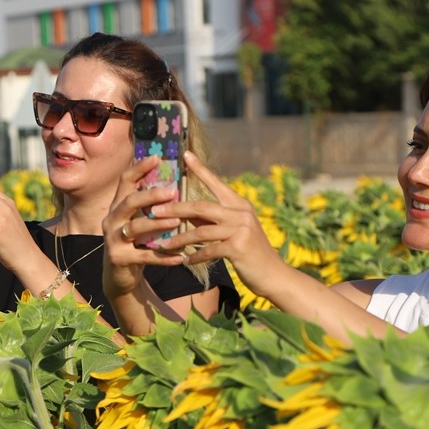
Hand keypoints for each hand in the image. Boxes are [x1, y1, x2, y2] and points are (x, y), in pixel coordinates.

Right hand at [102, 155, 184, 299]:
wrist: (120, 276)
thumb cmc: (135, 243)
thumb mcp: (139, 221)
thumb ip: (149, 205)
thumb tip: (173, 183)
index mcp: (118, 206)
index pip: (125, 181)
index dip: (139, 168)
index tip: (157, 157)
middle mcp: (112, 219)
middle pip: (128, 202)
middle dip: (150, 195)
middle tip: (172, 191)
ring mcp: (113, 240)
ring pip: (135, 228)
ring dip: (157, 224)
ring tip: (177, 221)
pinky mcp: (119, 259)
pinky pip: (144, 256)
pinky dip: (163, 257)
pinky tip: (180, 257)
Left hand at [149, 152, 283, 288]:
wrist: (273, 274)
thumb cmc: (250, 252)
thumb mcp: (233, 230)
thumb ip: (211, 219)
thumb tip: (184, 211)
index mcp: (239, 204)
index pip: (216, 182)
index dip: (200, 168)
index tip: (185, 154)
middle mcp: (241, 212)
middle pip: (201, 206)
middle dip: (175, 208)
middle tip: (155, 210)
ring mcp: (241, 229)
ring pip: (201, 231)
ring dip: (180, 238)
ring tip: (164, 245)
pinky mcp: (238, 247)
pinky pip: (208, 250)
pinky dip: (195, 256)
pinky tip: (185, 261)